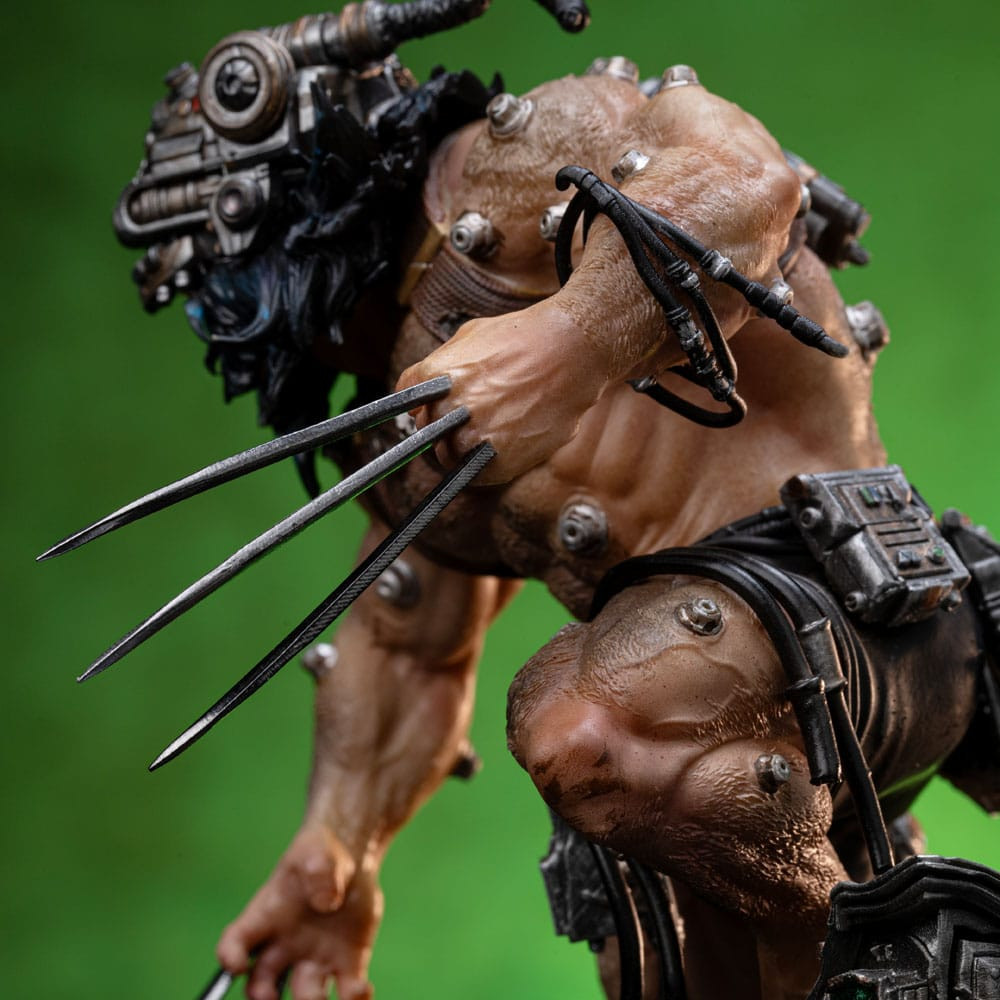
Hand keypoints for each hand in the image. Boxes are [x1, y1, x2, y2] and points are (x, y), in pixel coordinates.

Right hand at [217, 825, 383, 999]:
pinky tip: (363, 991)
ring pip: (306, 997)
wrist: (351, 859)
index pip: (235, 941)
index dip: (230, 956)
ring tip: (325, 999)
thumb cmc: (321, 855)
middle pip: (262, 983)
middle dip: (263, 997)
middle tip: (270, 998)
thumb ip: (318, 872)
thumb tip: (327, 902)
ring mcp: (315, 959)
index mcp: (266, 918)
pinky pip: (347, 991)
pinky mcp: (348, 963)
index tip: (236, 965)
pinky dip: (354, 998)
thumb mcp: (316, 853)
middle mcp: (285, 947)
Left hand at [396, 299, 607, 485]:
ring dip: (459, 449)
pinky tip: (496, 447)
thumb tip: (412, 404)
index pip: (404, 401)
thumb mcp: (468, 337)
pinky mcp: (496, 461)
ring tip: (487, 431)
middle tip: (468, 417)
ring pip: (446, 457)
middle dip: (440, 427)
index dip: (419, 407)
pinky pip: (471, 476)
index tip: (425, 414)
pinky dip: (479, 468)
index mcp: (435, 375)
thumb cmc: (522, 338)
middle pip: (425, 432)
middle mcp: (449, 408)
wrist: (572, 351)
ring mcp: (473, 436)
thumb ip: (435, 368)